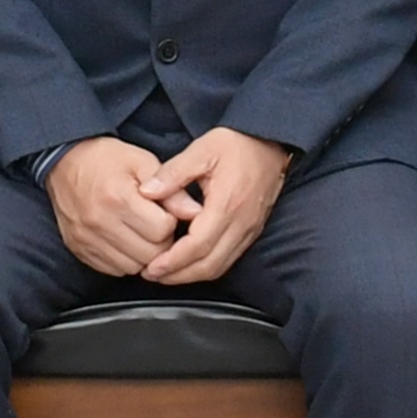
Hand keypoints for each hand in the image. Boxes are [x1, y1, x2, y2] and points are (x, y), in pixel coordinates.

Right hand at [48, 137, 179, 277]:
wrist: (65, 162)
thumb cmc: (106, 159)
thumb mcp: (143, 162)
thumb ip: (172, 189)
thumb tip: (195, 212)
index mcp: (118, 197)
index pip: (162, 230)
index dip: (170, 222)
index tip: (163, 212)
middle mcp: (100, 222)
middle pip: (150, 254)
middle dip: (160, 241)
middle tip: (155, 224)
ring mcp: (87, 239)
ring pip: (133, 267)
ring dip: (144, 254)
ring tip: (140, 232)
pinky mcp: (80, 250)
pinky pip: (114, 270)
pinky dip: (125, 260)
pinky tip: (124, 240)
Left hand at [142, 127, 292, 286]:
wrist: (270, 142)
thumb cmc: (237, 144)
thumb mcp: (201, 150)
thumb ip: (172, 173)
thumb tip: (146, 192)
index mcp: (227, 205)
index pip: (198, 245)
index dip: (173, 261)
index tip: (152, 267)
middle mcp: (241, 223)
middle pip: (209, 265)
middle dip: (178, 276)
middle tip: (152, 275)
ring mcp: (249, 230)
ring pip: (220, 266)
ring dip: (191, 275)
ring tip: (165, 273)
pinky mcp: (252, 231)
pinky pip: (229, 259)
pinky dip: (206, 267)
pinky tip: (189, 263)